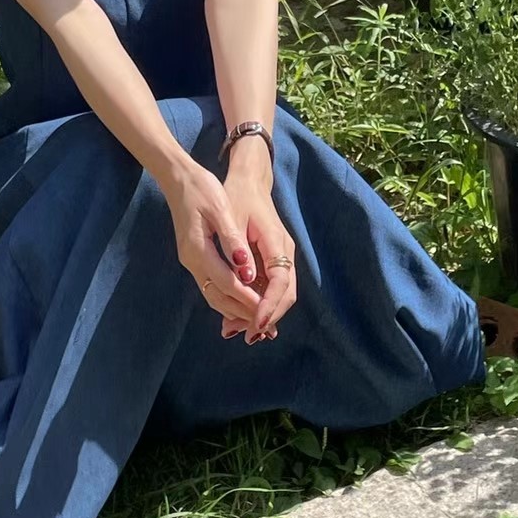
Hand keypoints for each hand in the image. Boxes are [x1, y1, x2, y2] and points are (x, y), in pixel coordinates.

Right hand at [161, 160, 262, 327]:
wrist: (178, 180)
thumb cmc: (202, 189)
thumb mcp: (220, 209)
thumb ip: (232, 241)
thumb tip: (246, 271)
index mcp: (198, 250)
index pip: (227, 283)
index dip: (248, 299)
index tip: (267, 312)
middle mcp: (192, 261)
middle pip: (218, 297)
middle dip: (243, 312)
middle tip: (267, 325)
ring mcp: (191, 262)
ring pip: (213, 296)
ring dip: (235, 310)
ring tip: (259, 320)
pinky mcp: (193, 259)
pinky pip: (210, 286)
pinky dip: (227, 299)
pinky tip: (243, 302)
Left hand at [220, 171, 296, 344]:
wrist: (249, 181)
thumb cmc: (237, 197)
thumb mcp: (231, 219)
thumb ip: (237, 249)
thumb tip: (243, 280)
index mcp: (276, 242)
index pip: (280, 283)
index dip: (269, 306)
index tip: (255, 325)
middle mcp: (284, 252)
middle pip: (286, 294)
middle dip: (268, 317)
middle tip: (245, 336)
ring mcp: (281, 256)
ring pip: (280, 293)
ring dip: (262, 314)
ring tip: (237, 330)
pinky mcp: (273, 260)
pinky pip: (272, 287)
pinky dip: (259, 303)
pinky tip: (239, 315)